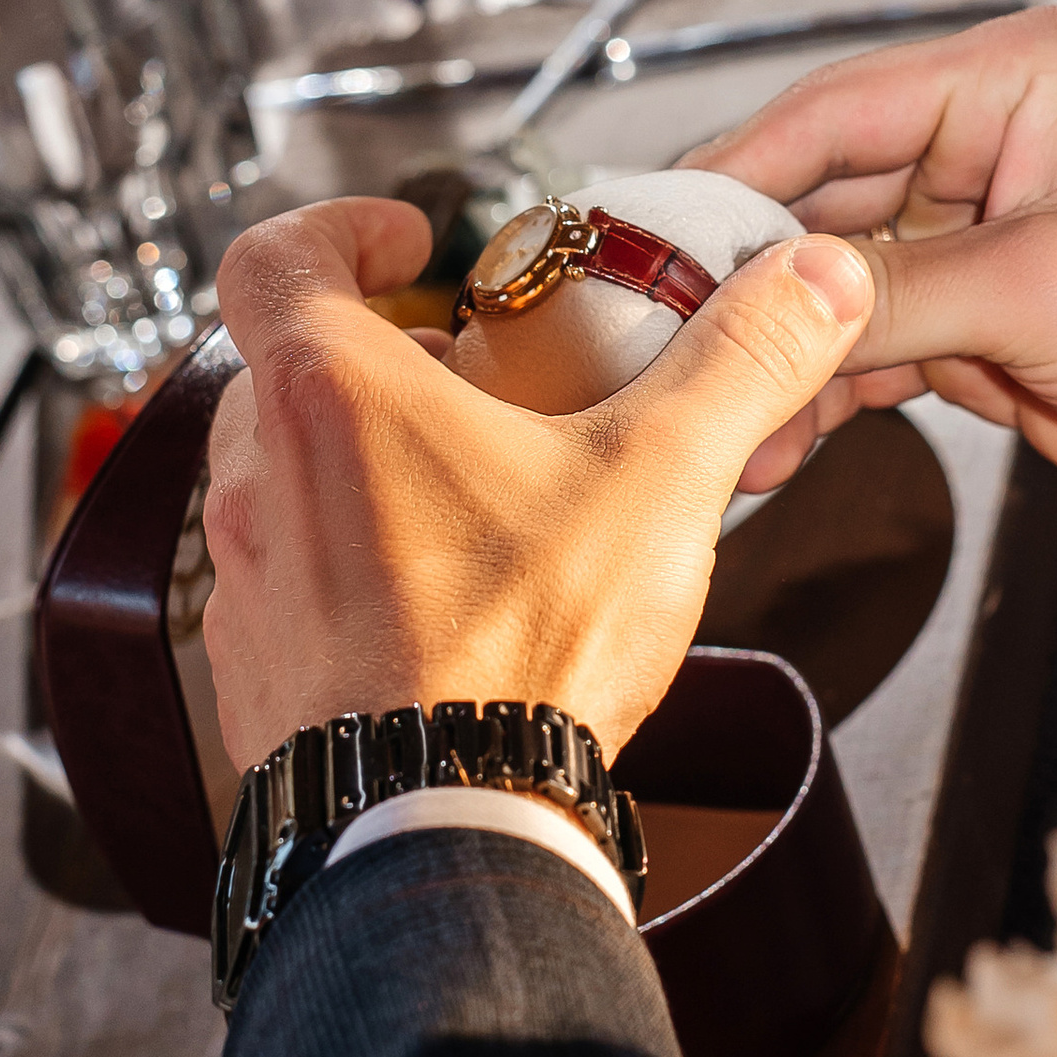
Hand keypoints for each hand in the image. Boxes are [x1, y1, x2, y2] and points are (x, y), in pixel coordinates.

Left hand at [200, 196, 873, 768]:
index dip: (337, 227)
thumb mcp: (658, 478)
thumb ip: (739, 363)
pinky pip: (287, 581)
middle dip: (375, 358)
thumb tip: (810, 284)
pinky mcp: (256, 668)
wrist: (442, 829)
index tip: (406, 244)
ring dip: (356, 464)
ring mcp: (246, 580)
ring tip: (467, 493)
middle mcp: (258, 480)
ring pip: (280, 476)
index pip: (275, 254)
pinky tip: (438, 600)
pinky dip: (346, 566)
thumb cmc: (515, 654)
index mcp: (331, 396)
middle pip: (286, 366)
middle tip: (468, 379)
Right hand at [692, 8, 1056, 564]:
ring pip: (834, 287)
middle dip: (741, 278)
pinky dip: (824, 395)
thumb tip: (762, 304)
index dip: (725, 176)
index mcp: (1013, 78)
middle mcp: (989, 143)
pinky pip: (872, 351)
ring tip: (709, 416)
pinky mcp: (988, 326)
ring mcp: (984, 240)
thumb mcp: (1041, 289)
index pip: (828, 110)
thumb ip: (886, 292)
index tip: (636, 234)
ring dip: (776, 353)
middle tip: (649, 337)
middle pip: (814, 198)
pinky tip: (772, 443)